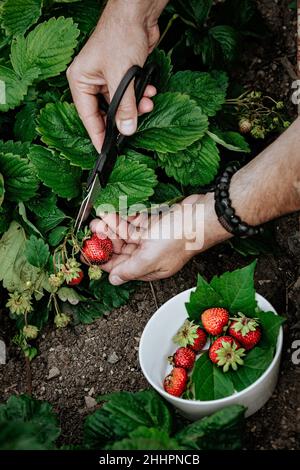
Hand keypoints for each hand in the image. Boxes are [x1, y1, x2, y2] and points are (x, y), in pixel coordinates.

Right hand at [67, 0, 161, 151]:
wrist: (138, 13)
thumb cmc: (121, 36)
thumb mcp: (122, 77)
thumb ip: (124, 107)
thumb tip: (126, 130)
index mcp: (80, 80)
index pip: (87, 116)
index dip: (97, 135)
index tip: (105, 151)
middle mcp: (90, 80)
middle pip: (104, 111)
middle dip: (122, 118)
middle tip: (133, 128)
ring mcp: (106, 78)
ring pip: (120, 104)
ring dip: (135, 107)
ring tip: (147, 104)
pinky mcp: (121, 75)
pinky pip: (129, 94)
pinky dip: (139, 96)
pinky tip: (149, 92)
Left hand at [88, 194, 229, 284]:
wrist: (200, 215)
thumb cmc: (180, 238)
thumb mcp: (150, 258)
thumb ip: (129, 270)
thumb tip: (114, 280)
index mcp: (150, 268)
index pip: (121, 268)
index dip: (103, 260)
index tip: (87, 252)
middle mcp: (150, 254)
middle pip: (122, 249)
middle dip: (105, 241)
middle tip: (90, 231)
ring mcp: (153, 238)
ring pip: (127, 234)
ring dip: (112, 227)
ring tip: (98, 220)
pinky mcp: (156, 223)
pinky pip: (136, 222)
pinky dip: (125, 218)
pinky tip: (114, 213)